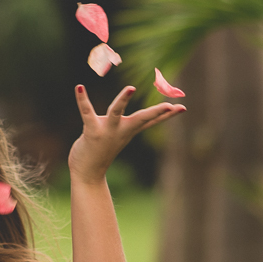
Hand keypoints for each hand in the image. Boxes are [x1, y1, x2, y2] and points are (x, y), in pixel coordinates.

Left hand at [69, 85, 185, 183]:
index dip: (167, 114)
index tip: (183, 107)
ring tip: (131, 88)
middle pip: (142, 119)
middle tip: (171, 105)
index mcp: (128, 130)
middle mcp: (121, 130)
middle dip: (157, 112)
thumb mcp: (116, 136)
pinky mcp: (91, 131)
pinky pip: (87, 113)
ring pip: (116, 112)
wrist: (87, 174)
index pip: (151, 121)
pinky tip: (79, 87)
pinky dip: (82, 99)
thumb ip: (121, 124)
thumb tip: (124, 114)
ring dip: (123, 100)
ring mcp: (106, 131)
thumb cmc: (100, 152)